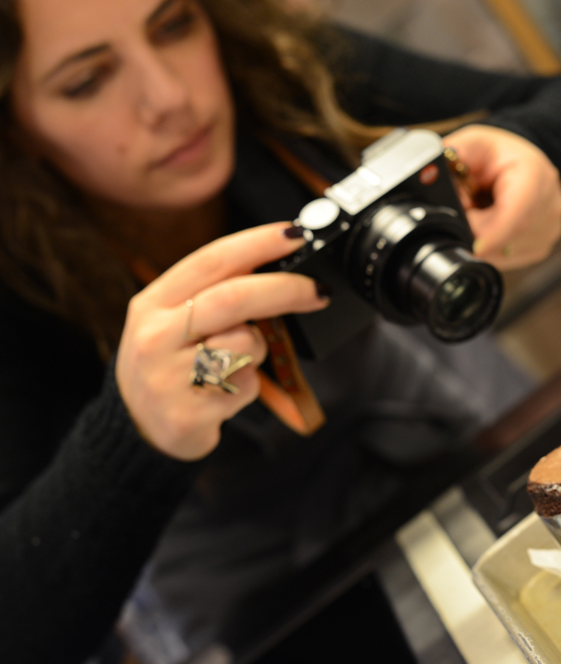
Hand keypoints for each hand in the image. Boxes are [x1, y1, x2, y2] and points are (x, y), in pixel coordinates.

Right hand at [114, 223, 329, 460]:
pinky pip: (245, 387)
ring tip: (237, 363)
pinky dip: (249, 386)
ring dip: (259, 349)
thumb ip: (217, 293)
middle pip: (233, 298)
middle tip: (318, 291)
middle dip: (285, 289)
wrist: (139, 428)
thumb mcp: (177, 321)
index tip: (294, 236)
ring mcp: (166, 377)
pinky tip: (225, 393)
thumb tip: (279, 263)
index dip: (257, 244)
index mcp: (153, 302)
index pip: (210, 261)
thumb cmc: (173, 364)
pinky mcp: (186, 414)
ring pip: (244, 344)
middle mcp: (154, 336)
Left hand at [443, 125, 560, 269]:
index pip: (518, 212)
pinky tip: (491, 224)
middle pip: (508, 236)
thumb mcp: (475, 142)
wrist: (524, 163)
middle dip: (477, 230)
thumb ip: (455, 154)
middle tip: (465, 209)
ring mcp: (551, 228)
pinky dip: (493, 247)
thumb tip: (430, 173)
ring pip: (507, 251)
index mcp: (536, 176)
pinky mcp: (543, 245)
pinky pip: (510, 258)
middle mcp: (550, 204)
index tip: (474, 247)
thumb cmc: (499, 153)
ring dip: (484, 240)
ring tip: (480, 211)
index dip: (495, 234)